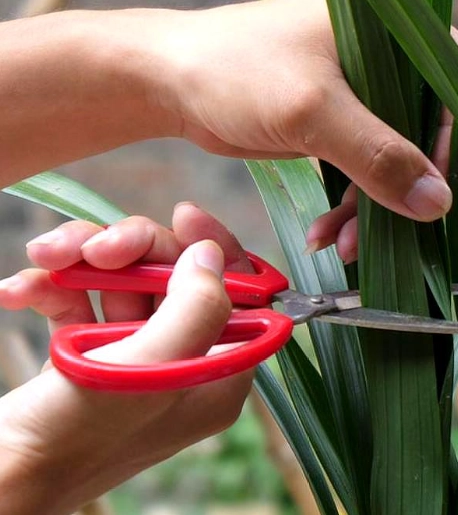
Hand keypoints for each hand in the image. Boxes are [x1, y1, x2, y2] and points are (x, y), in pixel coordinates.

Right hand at [0, 204, 252, 514]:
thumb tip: (213, 255)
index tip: (183, 216)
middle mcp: (183, 367)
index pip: (240, 296)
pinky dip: (51, 289)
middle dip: (132, 251)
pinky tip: (18, 291)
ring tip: (46, 257)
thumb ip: (195, 309)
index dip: (217, 250)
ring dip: (82, 262)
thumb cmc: (73, 437)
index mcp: (217, 378)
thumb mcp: (148, 370)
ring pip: (122, 283)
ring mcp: (133, 363)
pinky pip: (79, 303)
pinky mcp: (85, 359)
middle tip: (95, 247)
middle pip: (175, 278)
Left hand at [147, 0, 457, 252]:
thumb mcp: (312, 111)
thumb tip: (439, 204)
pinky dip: (352, 206)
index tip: (433, 192)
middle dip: (406, 190)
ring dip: (377, 208)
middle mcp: (391, 57)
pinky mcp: (343, 121)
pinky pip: (368, 170)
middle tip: (386, 233)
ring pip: (399, 160)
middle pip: (433, 133)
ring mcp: (367, 92)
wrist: (169, 80)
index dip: (457, 143)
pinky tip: (326, 234)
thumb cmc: (236, 71)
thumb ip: (379, 156)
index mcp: (397, 29)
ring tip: (343, 245)